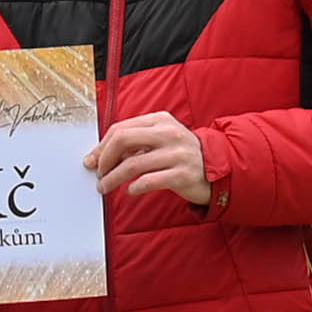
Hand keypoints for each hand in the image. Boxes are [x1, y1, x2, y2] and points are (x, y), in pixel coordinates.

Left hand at [84, 111, 210, 205]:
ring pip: (132, 164)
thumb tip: (100, 154)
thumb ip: (136, 142)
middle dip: (104, 159)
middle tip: (98, 173)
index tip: (92, 160)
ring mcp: (177, 154)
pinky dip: (134, 188)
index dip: (102, 146)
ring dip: (112, 178)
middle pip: (123, 140)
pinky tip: (130, 191)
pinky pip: (149, 181)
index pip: (121, 128)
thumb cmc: (182, 155)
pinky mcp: (182, 175)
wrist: (219, 168)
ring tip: (104, 187)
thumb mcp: (162, 139)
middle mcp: (168, 133)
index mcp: (160, 120)